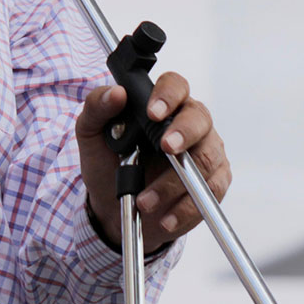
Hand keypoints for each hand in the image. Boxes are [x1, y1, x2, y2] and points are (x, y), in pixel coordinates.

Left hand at [75, 72, 230, 249]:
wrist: (114, 207)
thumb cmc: (108, 163)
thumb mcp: (91, 133)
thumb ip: (97, 107)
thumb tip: (116, 93)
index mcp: (164, 105)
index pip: (176, 86)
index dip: (168, 95)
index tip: (153, 113)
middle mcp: (190, 124)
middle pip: (200, 119)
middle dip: (184, 133)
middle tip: (166, 148)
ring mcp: (206, 153)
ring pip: (204, 160)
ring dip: (173, 184)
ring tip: (146, 200)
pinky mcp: (213, 184)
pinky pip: (208, 194)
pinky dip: (184, 209)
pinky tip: (164, 218)